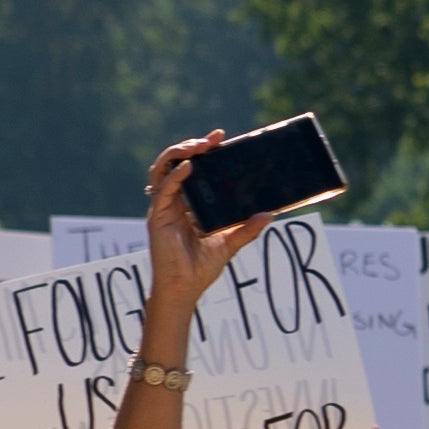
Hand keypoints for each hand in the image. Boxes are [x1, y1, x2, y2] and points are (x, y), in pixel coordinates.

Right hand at [141, 137, 267, 316]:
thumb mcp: (230, 244)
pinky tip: (189, 167)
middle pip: (175, 163)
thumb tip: (270, 214)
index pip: (193, 170)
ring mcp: (164, 208)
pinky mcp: (157, 217)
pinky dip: (175, 176)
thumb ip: (247, 229)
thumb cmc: (201, 269)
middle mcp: (174, 202)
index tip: (222, 139)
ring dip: (179, 154)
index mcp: (188, 204)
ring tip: (198, 146)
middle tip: (213, 139)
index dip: (204, 152)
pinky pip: (164, 190)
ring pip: (163, 170)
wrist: (185, 289)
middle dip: (191, 146)